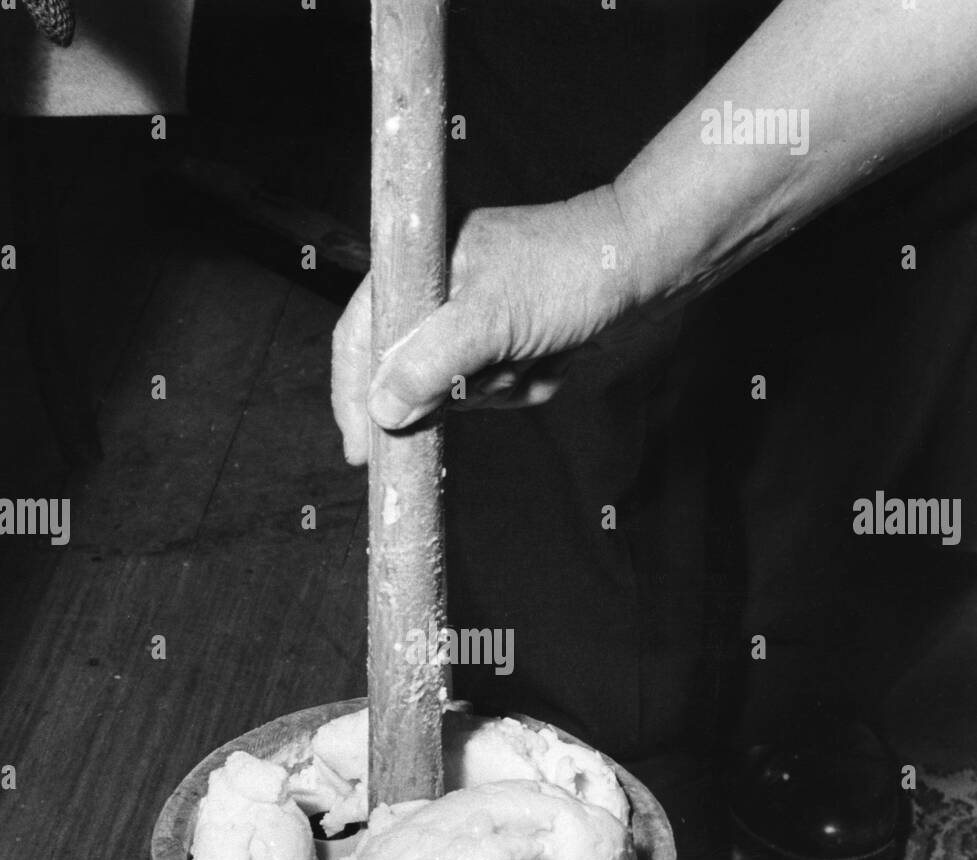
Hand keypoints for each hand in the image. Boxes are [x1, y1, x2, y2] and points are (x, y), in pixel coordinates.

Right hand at [331, 184, 648, 464]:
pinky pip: (500, 389)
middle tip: (496, 375)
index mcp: (420, 269)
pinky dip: (528, 385)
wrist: (649, 266)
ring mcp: (479, 321)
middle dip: (458, 390)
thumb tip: (380, 408)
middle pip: (412, 376)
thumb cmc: (571, 272)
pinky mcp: (513, 342)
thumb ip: (429, 363)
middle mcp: (442, 294)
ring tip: (536, 353)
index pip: (359, 337)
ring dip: (500, 387)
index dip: (352, 395)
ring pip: (461, 391)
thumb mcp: (490, 319)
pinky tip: (553, 357)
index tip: (361, 452)